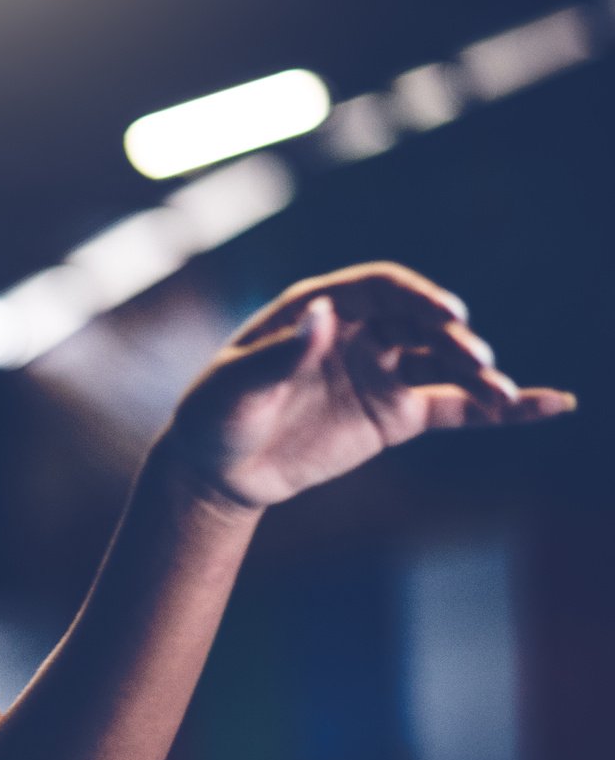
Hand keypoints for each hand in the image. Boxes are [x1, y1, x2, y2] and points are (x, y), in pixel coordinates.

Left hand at [157, 261, 578, 511]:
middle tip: (476, 360)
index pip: (380, 289)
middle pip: (420, 322)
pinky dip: (495, 409)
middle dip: (452, 337)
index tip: (446, 312)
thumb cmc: (215, 415)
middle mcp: (357, 332)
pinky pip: (454, 407)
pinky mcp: (394, 414)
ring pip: (443, 362)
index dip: (416, 296)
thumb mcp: (236, 384)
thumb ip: (281, 353)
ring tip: (504, 393)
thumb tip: (324, 313)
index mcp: (317, 309)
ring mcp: (381, 372)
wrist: (218, 470)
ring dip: (478, 374)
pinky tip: (544, 405)